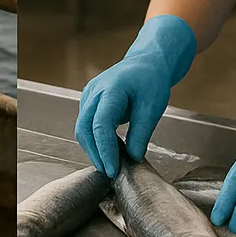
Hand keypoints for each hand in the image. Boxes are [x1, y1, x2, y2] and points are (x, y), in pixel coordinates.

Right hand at [75, 15, 196, 177]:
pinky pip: (86, 124)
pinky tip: (107, 150)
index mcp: (111, 90)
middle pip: (84, 128)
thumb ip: (141, 133)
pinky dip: (94, 139)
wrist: (146, 63)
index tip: (113, 170)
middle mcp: (94, 91)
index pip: (101, 125)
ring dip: (93, 148)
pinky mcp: (89, 101)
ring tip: (109, 164)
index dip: (105, 150)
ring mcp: (88, 95)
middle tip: (109, 173)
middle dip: (95, 153)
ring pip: (82, 128)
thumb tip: (132, 159)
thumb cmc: (151, 82)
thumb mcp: (152, 108)